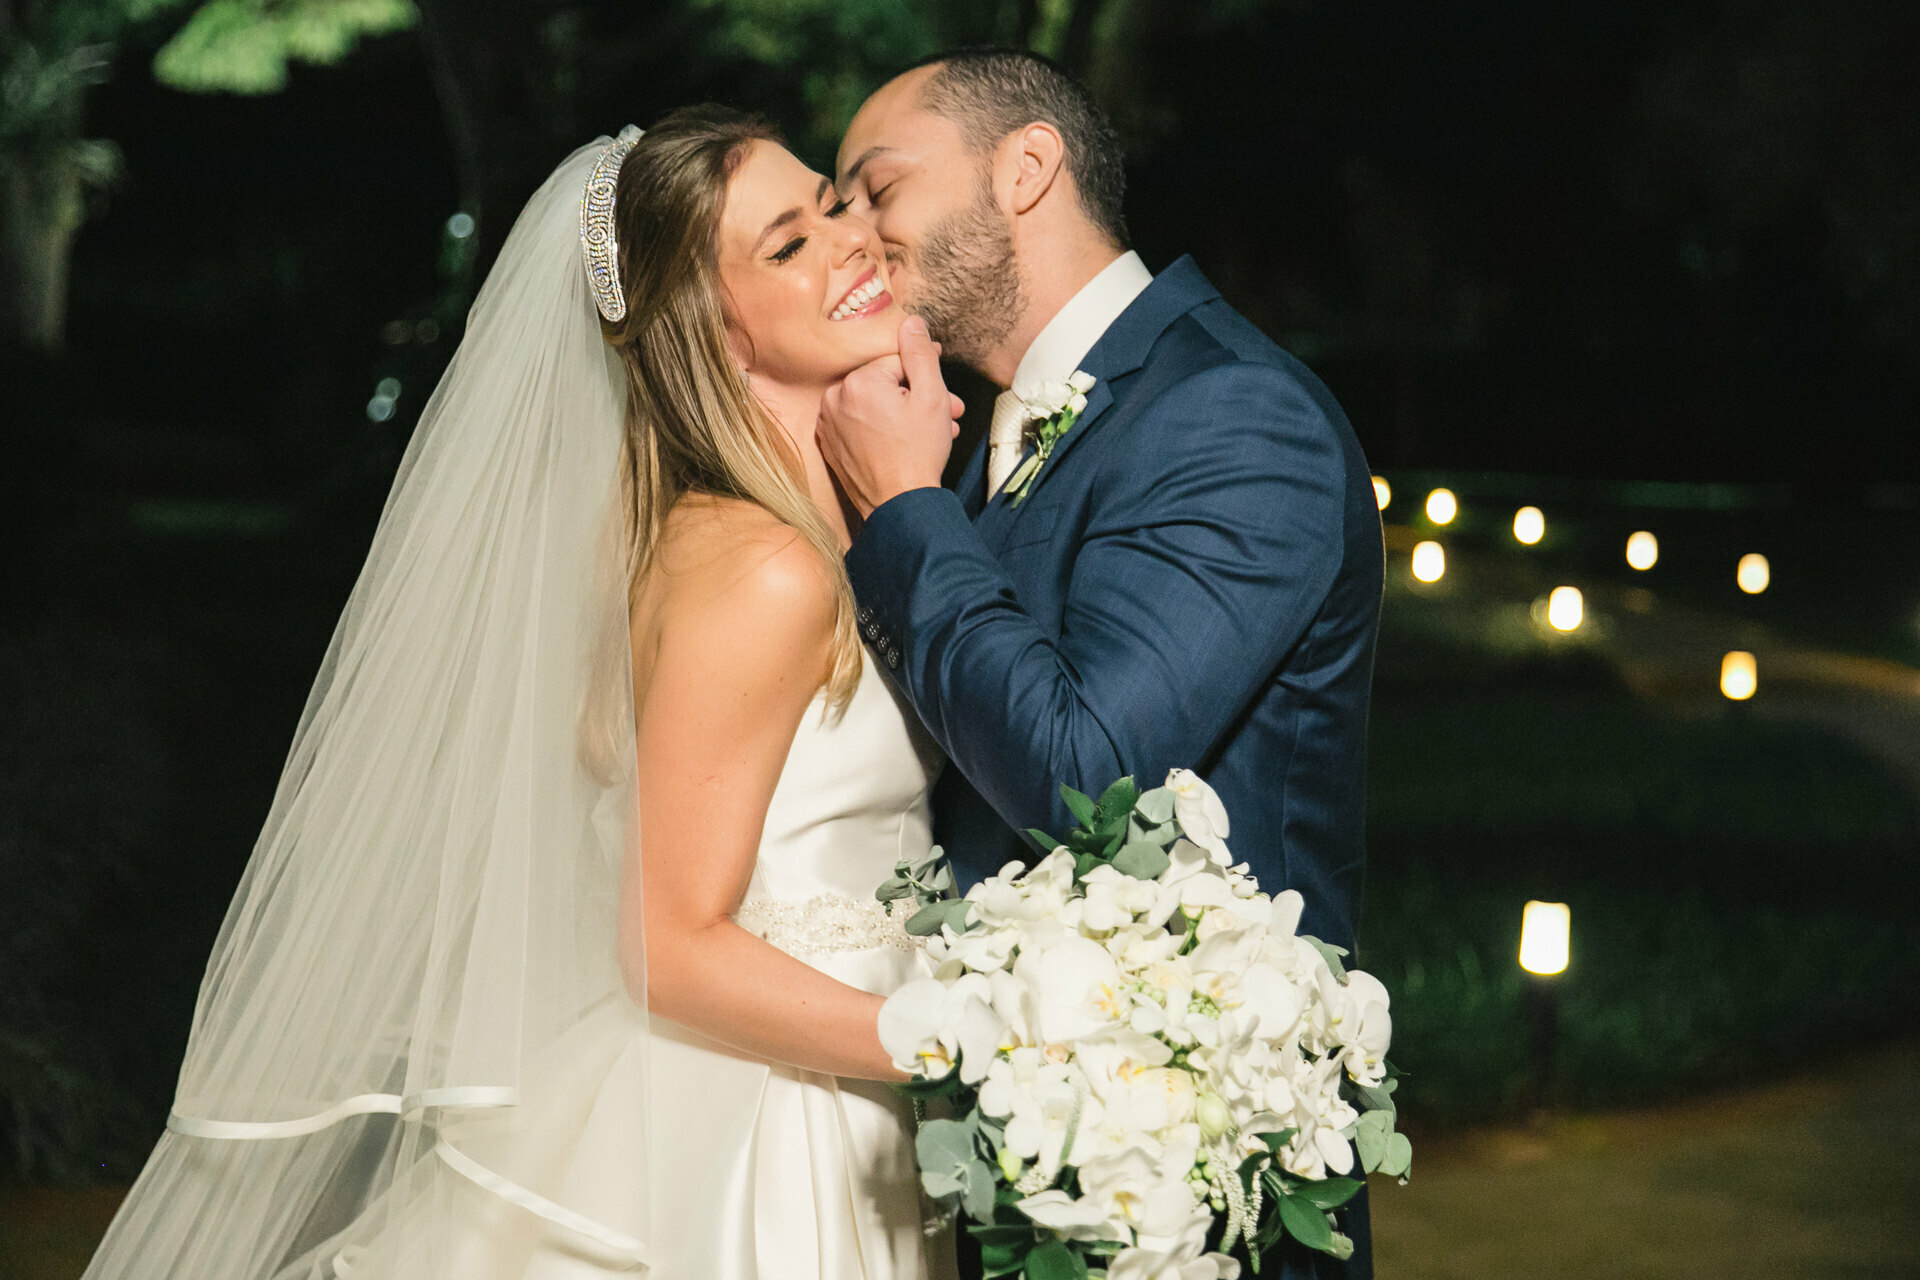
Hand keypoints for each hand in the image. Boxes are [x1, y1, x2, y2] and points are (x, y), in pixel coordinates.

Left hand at [818, 315, 965, 517]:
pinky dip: (881, 428)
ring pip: (874, 404)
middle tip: (947, 412)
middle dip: (918, 396)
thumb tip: (911, 322)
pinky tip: (906, 440)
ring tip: (932, 431)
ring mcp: (828, 423)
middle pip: (884, 384)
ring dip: (904, 413)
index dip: (925, 373)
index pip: (897, 362)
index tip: (943, 387)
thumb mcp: (931, 396)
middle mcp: (835, 398)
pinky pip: (859, 424)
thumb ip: (920, 353)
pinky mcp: (829, 444)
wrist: (899, 506)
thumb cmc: (918, 454)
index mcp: (858, 381)